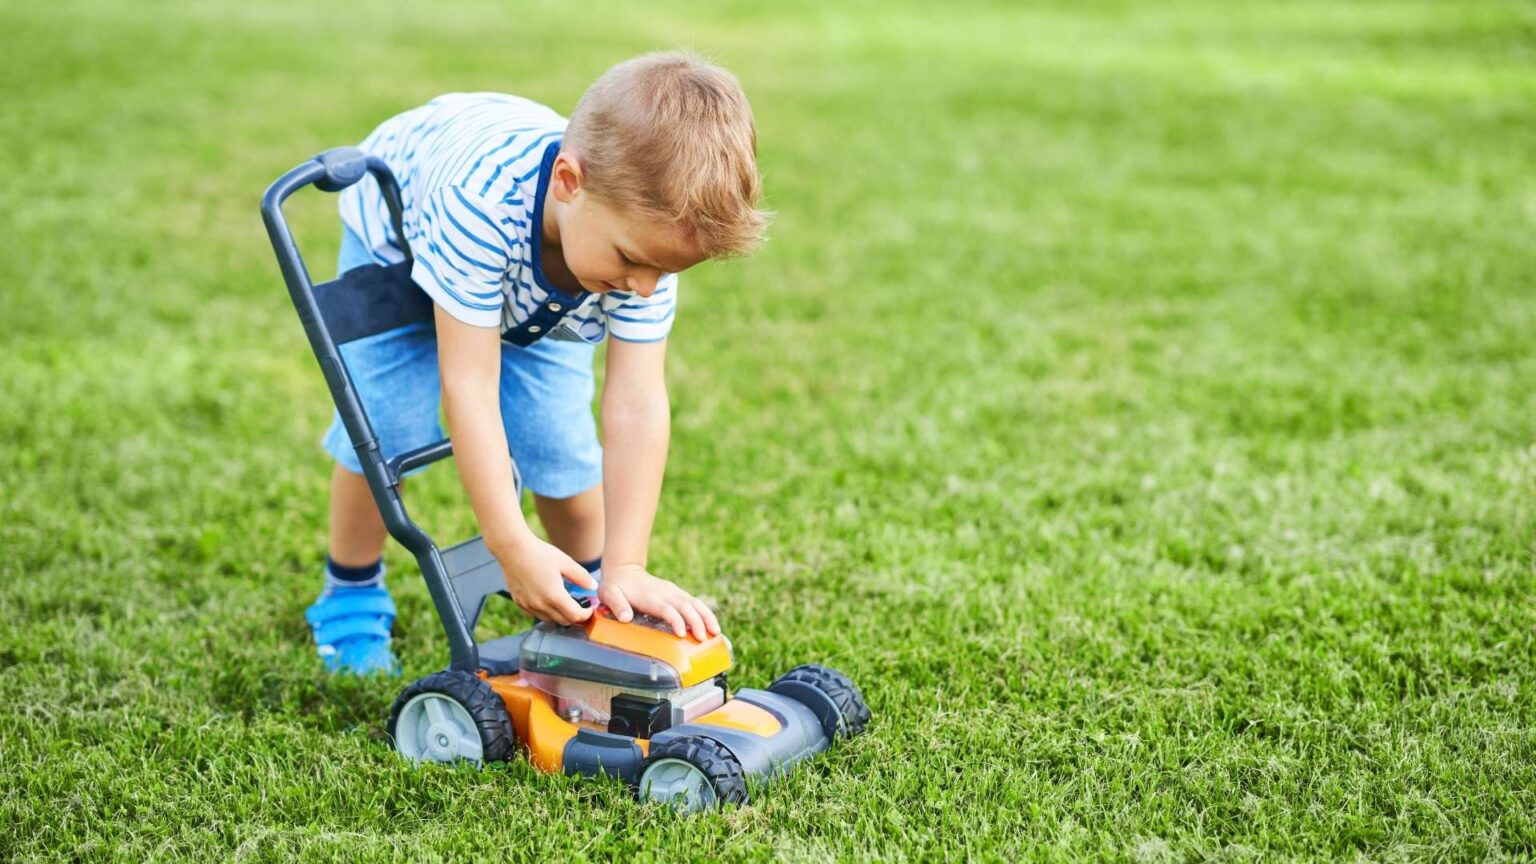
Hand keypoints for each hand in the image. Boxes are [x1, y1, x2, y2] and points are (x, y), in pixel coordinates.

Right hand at [492, 532, 595, 625]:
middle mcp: (540, 605)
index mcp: (554, 596)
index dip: (586, 615)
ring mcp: (528, 605)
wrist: (513, 550)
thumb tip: (593, 587)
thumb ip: (581, 576)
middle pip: (563, 621)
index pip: (575, 616)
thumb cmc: (539, 553)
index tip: (589, 608)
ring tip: (565, 602)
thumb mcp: (565, 562)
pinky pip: (536, 615)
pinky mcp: (519, 603)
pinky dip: (545, 612)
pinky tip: (548, 600)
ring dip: (560, 615)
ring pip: (549, 620)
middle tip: (580, 606)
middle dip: (575, 617)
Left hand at [598, 564, 719, 640]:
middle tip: (704, 639)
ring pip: (694, 603)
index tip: (681, 634)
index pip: (667, 608)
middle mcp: (665, 593)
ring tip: (716, 632)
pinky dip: (705, 613)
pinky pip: (695, 603)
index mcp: (650, 596)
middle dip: (697, 622)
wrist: (624, 571)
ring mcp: (673, 592)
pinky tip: (712, 625)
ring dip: (706, 616)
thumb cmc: (615, 587)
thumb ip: (617, 605)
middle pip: (685, 606)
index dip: (675, 620)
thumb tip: (625, 618)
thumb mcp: (609, 594)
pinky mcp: (677, 594)